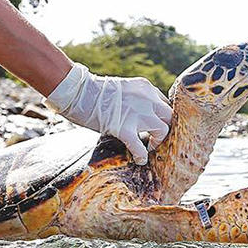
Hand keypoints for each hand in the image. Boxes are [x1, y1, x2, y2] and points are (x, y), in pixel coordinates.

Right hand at [43, 64, 172, 164]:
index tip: (156, 124)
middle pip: (169, 116)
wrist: (78, 91)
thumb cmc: (93, 91)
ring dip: (158, 141)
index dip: (161, 116)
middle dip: (166, 128)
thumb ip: (136, 98)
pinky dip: (141, 156)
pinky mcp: (125, 128)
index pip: (164, 103)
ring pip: (163, 130)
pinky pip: (140, 147)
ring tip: (150, 148)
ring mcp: (137, 113)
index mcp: (145, 87)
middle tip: (156, 137)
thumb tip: (139, 113)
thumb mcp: (123, 88)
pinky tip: (139, 160)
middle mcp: (146, 99)